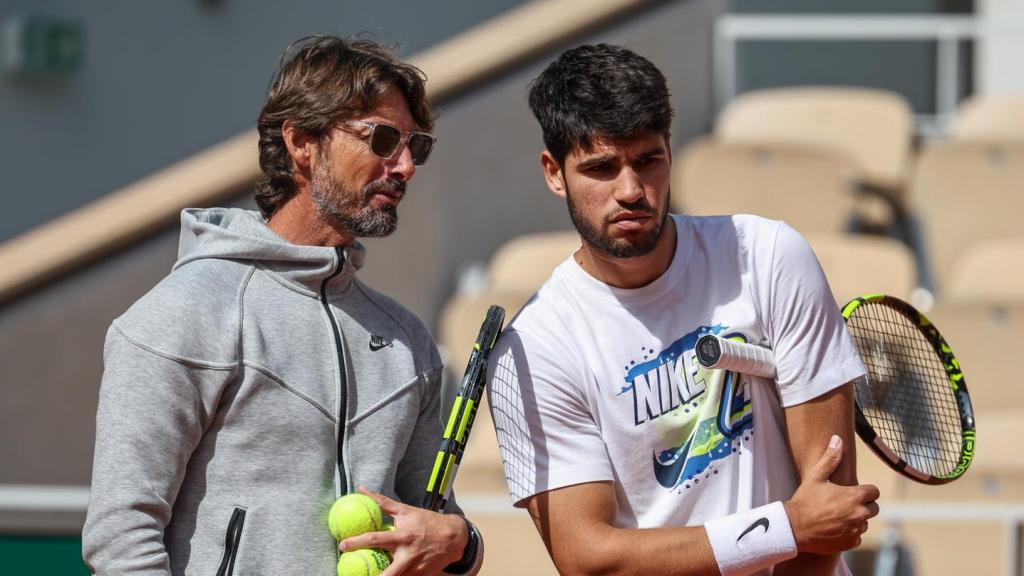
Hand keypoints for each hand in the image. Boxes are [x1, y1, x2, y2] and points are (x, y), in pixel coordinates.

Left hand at [339, 487, 468, 574]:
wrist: (454, 537)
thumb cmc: (427, 521)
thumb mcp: (406, 510)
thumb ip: (383, 502)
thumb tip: (362, 490)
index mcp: (403, 537)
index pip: (376, 539)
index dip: (357, 542)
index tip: (342, 545)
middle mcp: (408, 555)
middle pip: (387, 574)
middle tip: (352, 573)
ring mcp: (415, 569)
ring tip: (367, 574)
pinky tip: (386, 574)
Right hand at [784, 435, 879, 554]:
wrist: (794, 527)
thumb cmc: (805, 500)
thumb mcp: (816, 476)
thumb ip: (831, 458)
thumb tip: (838, 439)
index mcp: (855, 496)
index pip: (874, 492)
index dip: (865, 491)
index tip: (853, 491)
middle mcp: (860, 514)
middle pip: (874, 508)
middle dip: (863, 505)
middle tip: (844, 504)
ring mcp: (856, 530)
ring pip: (864, 523)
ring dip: (856, 520)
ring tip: (837, 516)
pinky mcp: (850, 543)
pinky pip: (857, 537)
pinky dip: (849, 533)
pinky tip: (835, 528)